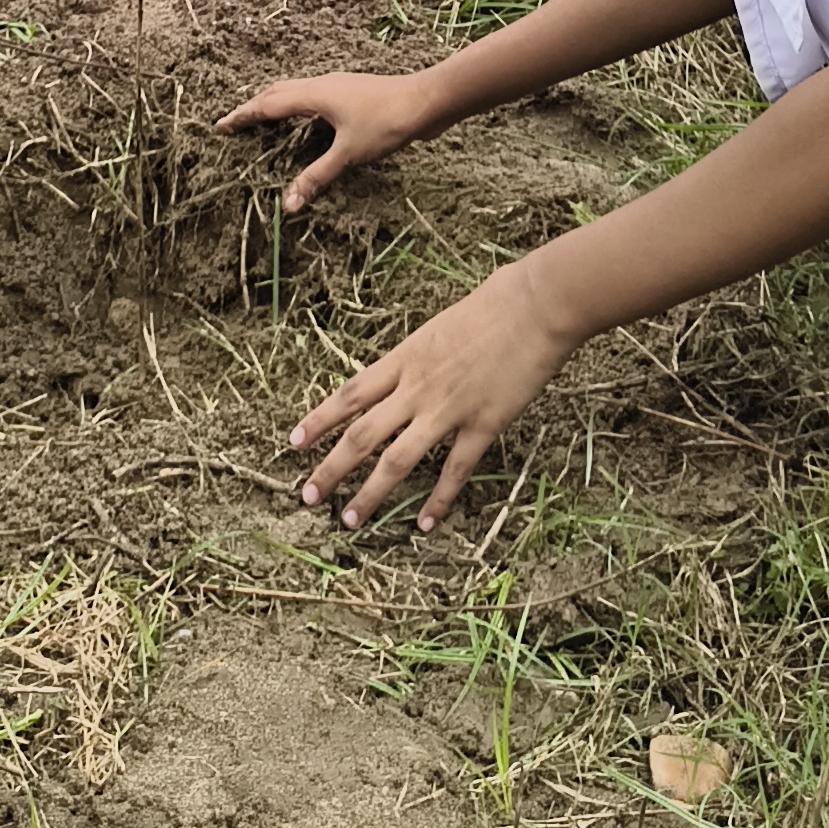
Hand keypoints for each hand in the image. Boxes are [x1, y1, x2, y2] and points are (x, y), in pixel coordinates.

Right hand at [222, 65, 437, 212]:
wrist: (427, 100)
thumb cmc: (387, 122)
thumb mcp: (350, 153)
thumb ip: (317, 176)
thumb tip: (287, 204)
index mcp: (314, 94)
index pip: (268, 104)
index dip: (243, 115)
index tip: (219, 125)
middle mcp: (321, 84)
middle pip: (278, 92)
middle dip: (254, 107)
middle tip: (236, 124)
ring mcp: (337, 86)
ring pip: (296, 92)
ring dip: (275, 105)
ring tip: (263, 123)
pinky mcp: (351, 93)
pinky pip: (312, 97)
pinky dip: (297, 108)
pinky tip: (305, 125)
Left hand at [288, 265, 570, 533]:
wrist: (535, 305)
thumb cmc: (495, 302)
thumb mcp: (441, 325)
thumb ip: (421, 352)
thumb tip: (412, 363)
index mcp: (405, 357)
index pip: (350, 394)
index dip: (319, 420)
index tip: (293, 444)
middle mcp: (417, 387)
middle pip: (362, 434)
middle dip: (331, 468)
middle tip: (307, 496)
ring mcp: (448, 409)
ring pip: (397, 460)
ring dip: (370, 494)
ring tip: (348, 520)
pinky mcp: (482, 425)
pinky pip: (454, 472)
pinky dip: (437, 501)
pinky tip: (423, 525)